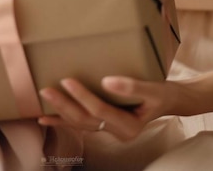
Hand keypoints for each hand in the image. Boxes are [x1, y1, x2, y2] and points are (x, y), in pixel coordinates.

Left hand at [38, 69, 212, 141]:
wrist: (171, 100)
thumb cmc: (162, 92)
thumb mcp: (152, 88)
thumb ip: (131, 86)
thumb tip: (106, 80)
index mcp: (130, 127)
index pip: (100, 110)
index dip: (82, 96)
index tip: (68, 80)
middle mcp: (117, 132)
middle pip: (85, 120)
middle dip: (64, 105)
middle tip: (45, 88)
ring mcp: (110, 130)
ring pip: (81, 123)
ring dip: (60, 112)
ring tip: (42, 99)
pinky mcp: (105, 124)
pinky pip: (81, 124)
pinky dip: (63, 120)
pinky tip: (45, 117)